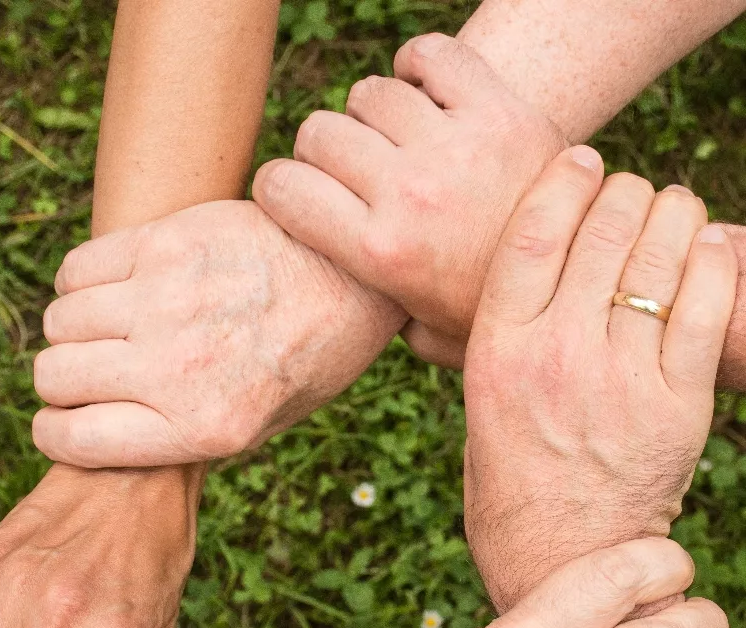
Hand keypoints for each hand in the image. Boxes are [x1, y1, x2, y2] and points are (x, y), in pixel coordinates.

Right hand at [31, 201, 405, 467]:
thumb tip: (106, 434)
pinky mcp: (166, 243)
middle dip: (63, 382)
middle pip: (54, 377)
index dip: (56, 434)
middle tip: (94, 374)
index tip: (63, 422)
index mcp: (205, 428)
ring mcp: (168, 301)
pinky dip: (81, 283)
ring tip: (112, 329)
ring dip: (74, 331)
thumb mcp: (263, 425)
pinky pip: (77, 268)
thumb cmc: (310, 358)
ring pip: (59, 322)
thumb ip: (184, 436)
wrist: (355, 276)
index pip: (73, 440)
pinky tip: (117, 288)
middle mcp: (178, 368)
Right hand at [253, 33, 564, 367]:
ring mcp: (455, 146)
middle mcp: (410, 194)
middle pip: (319, 132)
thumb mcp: (426, 337)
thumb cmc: (493, 313)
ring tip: (396, 142)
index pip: (282, 188)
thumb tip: (338, 303)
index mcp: (381, 254)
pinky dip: (418, 66)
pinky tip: (425, 95)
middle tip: (351, 173)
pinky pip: (431, 55)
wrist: (584, 278)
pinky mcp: (499, 110)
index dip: (278, 188)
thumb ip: (375, 318)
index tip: (294, 195)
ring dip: (373, 115)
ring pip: (369, 93)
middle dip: (322, 152)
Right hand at [462, 147, 738, 612]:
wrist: (561, 560)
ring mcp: (620, 380)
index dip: (566, 180)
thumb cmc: (511, 481)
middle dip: (626, 193)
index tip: (584, 160)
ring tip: (673, 212)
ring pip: (661, 255)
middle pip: (604, 229)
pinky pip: (707, 305)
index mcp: (497, 352)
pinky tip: (709, 246)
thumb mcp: (477, 404)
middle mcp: (557, 357)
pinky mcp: (677, 406)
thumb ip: (496, 335)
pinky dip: (714, 261)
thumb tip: (521, 265)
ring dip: (675, 214)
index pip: (535, 233)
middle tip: (632, 195)